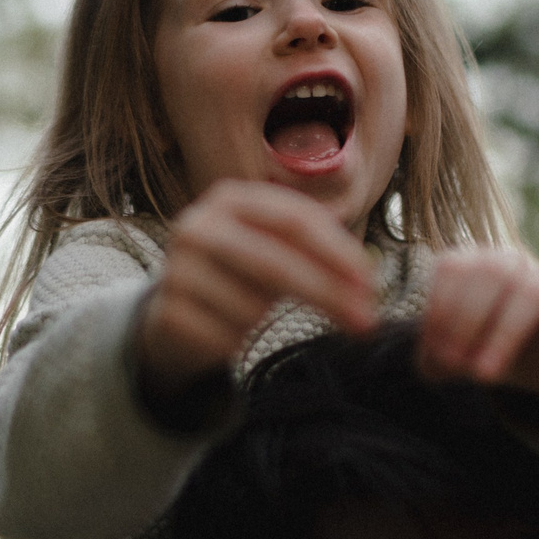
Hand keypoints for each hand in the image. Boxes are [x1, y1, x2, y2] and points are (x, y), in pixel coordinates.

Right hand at [140, 181, 376, 400]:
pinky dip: (240, 340)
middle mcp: (197, 225)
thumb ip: (318, 253)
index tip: (371, 284)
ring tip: (250, 311)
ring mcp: (177, 269)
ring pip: (254, 307)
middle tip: (365, 323)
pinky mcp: (167, 312)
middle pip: (278, 263)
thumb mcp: (277, 249)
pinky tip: (225, 329)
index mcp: (230, 198)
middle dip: (328, 295)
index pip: (297, 219)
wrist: (175, 312)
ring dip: (268, 319)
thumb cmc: (241, 275)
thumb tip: (366, 282)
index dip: (339, 252)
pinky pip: (230, 336)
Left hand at [417, 249, 538, 397]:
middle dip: (468, 322)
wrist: (534, 359)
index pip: (454, 268)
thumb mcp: (453, 356)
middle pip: (493, 273)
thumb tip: (434, 366)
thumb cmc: (483, 345)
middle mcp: (514, 264)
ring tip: (486, 376)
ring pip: (535, 291)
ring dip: (505, 333)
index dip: (441, 311)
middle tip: (456, 368)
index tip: (436, 356)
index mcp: (475, 263)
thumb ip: (436, 358)